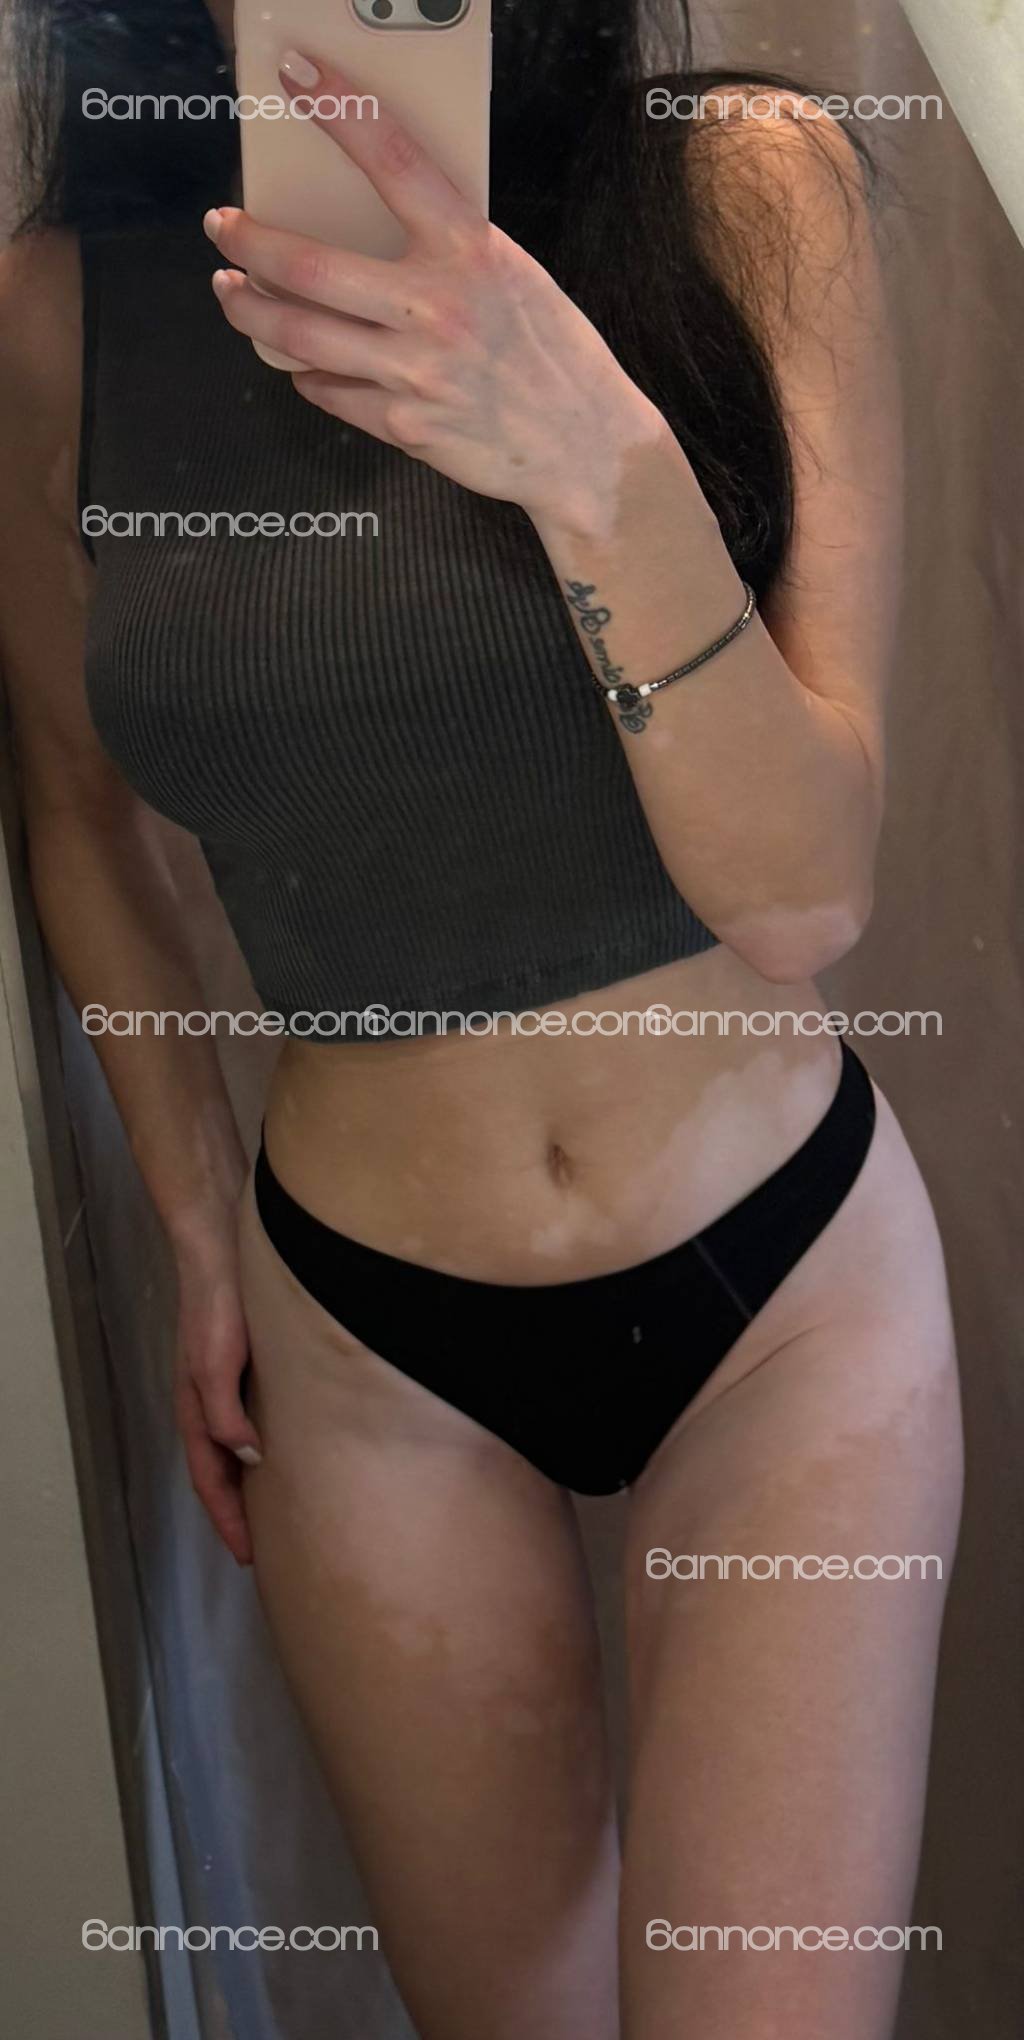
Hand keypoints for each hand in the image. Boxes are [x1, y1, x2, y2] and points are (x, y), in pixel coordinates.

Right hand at [173, 1212, 262, 1567]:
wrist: (221, 1244)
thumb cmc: (217, 1303)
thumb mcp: (216, 1363)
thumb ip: (227, 1413)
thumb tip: (250, 1458)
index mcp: (197, 1409)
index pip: (211, 1480)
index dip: (228, 1520)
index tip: (248, 1558)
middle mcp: (210, 1402)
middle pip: (222, 1471)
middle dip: (238, 1512)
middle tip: (264, 1549)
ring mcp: (227, 1385)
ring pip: (238, 1449)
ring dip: (253, 1483)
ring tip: (281, 1513)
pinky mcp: (247, 1366)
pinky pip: (254, 1421)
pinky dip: (266, 1448)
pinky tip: (291, 1451)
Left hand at [204, 51, 666, 526]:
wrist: (585, 445)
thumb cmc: (553, 355)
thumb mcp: (512, 274)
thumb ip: (449, 250)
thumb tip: (380, 227)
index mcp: (470, 250)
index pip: (392, 161)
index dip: (338, 108)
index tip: (297, 74)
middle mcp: (436, 307)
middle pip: (309, 266)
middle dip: (248, 241)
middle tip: (223, 225)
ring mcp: (415, 372)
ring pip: (299, 334)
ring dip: (249, 309)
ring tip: (230, 291)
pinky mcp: (405, 427)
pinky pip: (329, 392)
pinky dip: (307, 374)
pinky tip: (301, 363)